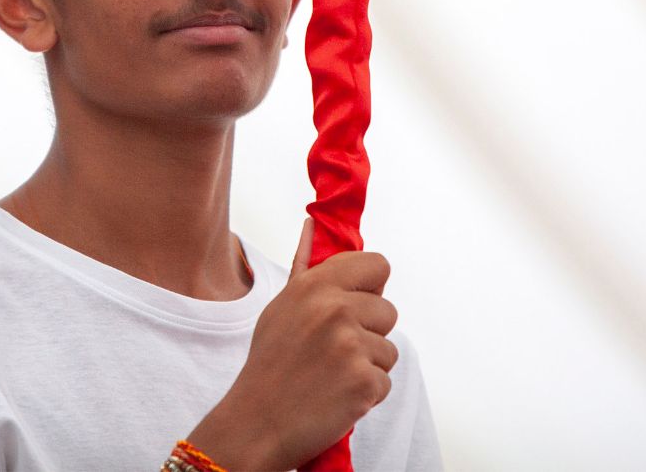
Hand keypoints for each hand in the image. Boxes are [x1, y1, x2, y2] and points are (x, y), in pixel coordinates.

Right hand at [185, 217, 398, 470]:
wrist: (256, 422)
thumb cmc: (270, 363)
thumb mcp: (281, 307)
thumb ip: (305, 267)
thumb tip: (312, 223)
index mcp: (314, 285)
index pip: (377, 264)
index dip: (372, 285)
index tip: (357, 302)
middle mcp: (335, 309)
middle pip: (388, 310)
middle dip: (369, 333)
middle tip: (333, 351)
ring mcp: (351, 346)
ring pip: (389, 349)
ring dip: (367, 366)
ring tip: (331, 376)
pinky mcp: (364, 382)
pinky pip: (385, 381)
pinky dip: (366, 394)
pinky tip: (336, 396)